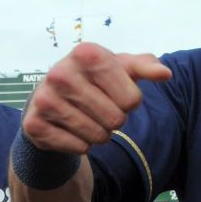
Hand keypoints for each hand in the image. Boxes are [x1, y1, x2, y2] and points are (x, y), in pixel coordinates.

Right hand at [22, 43, 172, 153]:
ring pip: (98, 136)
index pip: (132, 99)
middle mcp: (61, 72)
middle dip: (114, 120)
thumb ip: (145, 67)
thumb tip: (165, 74)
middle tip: (99, 109)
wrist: (49, 101)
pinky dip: (81, 145)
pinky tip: (69, 129)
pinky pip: (79, 148)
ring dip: (99, 134)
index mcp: (86, 53)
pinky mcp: (34, 124)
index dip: (130, 103)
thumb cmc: (94, 81)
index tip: (114, 94)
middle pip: (116, 120)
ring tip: (86, 118)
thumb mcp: (120, 69)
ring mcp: (45, 99)